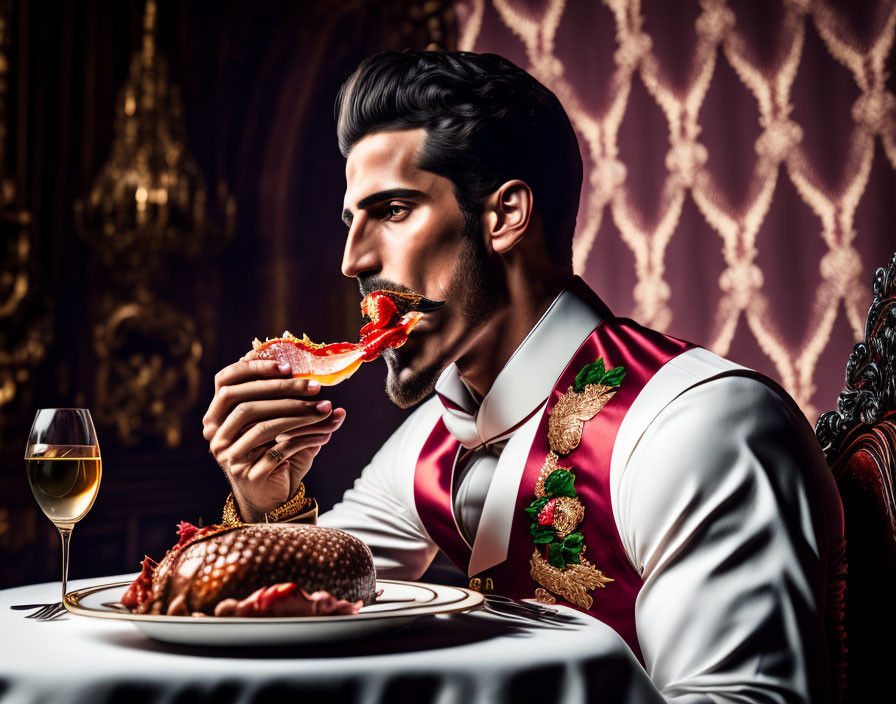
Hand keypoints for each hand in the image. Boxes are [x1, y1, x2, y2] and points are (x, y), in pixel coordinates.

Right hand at [202, 354, 345, 521]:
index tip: (288, 367)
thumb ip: (291, 398)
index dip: (254, 369)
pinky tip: (325, 434)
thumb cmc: (278, 452)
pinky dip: (306, 439)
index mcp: (218, 415)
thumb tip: (318, 378)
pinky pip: (279, 450)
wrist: (275, 496)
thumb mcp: (282, 421)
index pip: (226, 381)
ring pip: (263, 427)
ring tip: (326, 410)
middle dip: (284, 391)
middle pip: (245, 404)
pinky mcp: (247, 474)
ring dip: (299, 415)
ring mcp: (229, 456)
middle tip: (316, 387)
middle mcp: (217, 435)